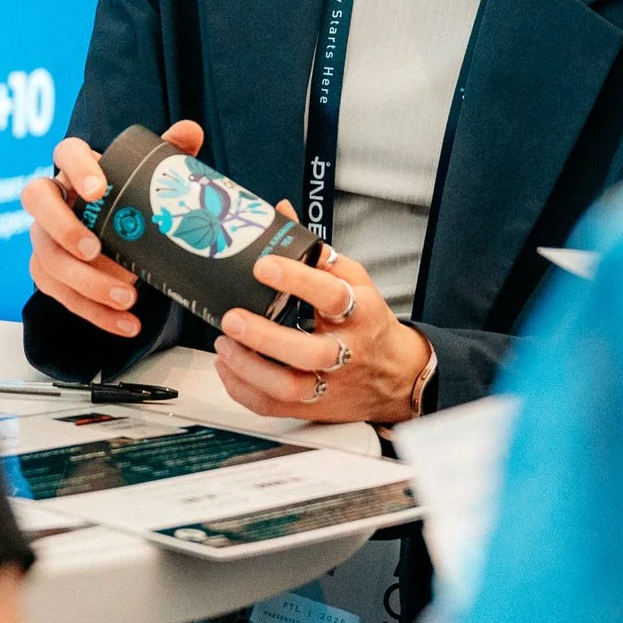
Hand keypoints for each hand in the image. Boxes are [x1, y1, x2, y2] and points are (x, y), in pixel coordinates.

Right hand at [22, 120, 202, 339]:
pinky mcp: (47, 272)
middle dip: (64, 228)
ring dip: (86, 282)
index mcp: (77, 167)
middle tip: (96, 250)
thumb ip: (168, 153)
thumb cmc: (129, 199)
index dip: (76, 167)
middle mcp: (53, 199)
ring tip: (128, 297)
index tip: (99, 189)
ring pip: (48, 258)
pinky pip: (60, 294)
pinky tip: (125, 324)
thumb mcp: (150, 177)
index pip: (64, 153)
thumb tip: (190, 130)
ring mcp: (44, 237)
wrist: (115, 237)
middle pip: (38, 203)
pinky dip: (94, 312)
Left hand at [212, 247, 431, 423]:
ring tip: (224, 345)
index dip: (297, 280)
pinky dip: (244, 390)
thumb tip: (282, 213)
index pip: (331, 295)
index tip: (263, 266)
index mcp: (360, 312)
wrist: (397, 375)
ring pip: (290, 387)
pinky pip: (275, 407)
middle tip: (233, 318)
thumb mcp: (355, 281)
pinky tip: (228, 367)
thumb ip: (317, 252)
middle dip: (265, 337)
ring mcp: (331, 384)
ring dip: (250, 368)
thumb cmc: (370, 323)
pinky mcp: (314, 408)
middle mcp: (347, 351)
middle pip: (309, 352)